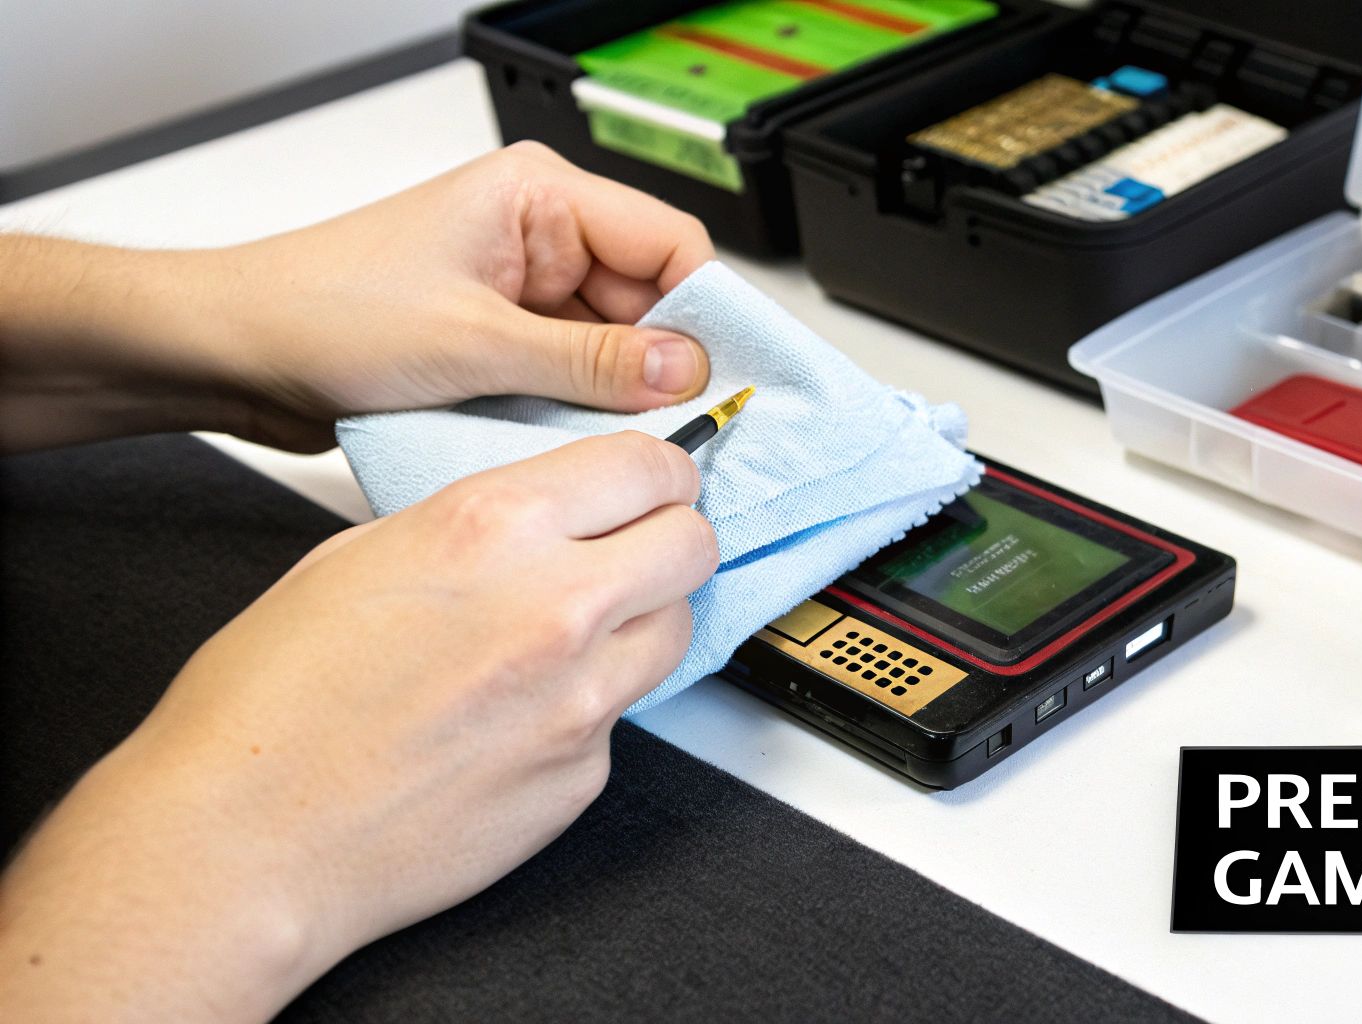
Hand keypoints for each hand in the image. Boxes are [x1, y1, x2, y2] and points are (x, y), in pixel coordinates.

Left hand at [0, 142, 714, 452]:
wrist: (233, 354)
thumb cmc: (321, 313)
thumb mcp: (474, 343)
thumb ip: (590, 361)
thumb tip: (684, 372)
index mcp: (539, 198)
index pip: (668, 243)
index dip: (706, 310)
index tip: (728, 376)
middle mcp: (539, 238)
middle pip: (649, 301)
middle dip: (663, 365)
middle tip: (686, 429)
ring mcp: (522, 295)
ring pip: (614, 348)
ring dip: (617, 397)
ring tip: (618, 442)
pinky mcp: (503, 345)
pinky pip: (572, 379)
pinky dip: (579, 415)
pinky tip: (577, 446)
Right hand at [0, 431, 716, 1021]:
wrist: (245, 842)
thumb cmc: (268, 703)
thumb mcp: (360, 555)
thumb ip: (474, 527)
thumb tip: (541, 519)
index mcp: (494, 528)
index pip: (649, 466)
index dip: (658, 473)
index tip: (653, 484)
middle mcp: (556, 607)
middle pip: (694, 545)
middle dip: (670, 540)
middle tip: (634, 552)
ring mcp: (581, 700)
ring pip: (677, 630)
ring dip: (642, 621)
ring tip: (570, 636)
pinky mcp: (584, 777)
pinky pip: (622, 720)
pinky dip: (586, 710)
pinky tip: (514, 721)